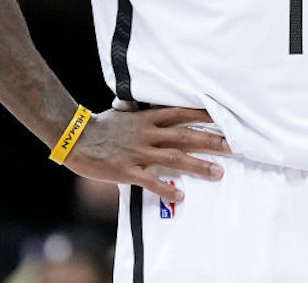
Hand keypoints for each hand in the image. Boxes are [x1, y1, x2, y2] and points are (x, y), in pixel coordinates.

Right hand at [63, 107, 231, 204]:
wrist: (75, 138)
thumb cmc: (98, 126)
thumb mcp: (123, 115)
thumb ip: (141, 117)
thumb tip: (155, 114)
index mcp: (146, 119)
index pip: (180, 113)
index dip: (202, 115)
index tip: (223, 116)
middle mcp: (147, 133)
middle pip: (185, 136)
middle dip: (210, 140)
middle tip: (232, 146)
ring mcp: (138, 152)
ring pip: (174, 158)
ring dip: (198, 165)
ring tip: (219, 172)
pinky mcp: (127, 170)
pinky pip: (151, 181)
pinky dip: (167, 187)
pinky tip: (181, 195)